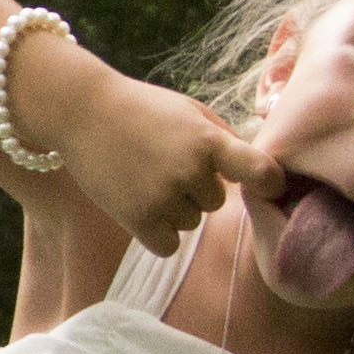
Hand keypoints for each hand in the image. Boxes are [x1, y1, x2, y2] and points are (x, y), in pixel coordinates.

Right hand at [27, 39, 270, 253]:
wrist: (82, 111)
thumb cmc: (140, 108)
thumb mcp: (189, 111)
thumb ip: (223, 138)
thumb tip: (255, 170)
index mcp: (209, 141)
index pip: (261, 171)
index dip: (270, 183)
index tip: (268, 187)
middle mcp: (190, 171)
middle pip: (215, 203)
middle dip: (196, 190)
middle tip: (164, 166)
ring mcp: (163, 197)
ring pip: (190, 223)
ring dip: (173, 209)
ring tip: (144, 180)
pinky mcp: (138, 218)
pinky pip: (167, 245)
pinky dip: (157, 232)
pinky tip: (141, 207)